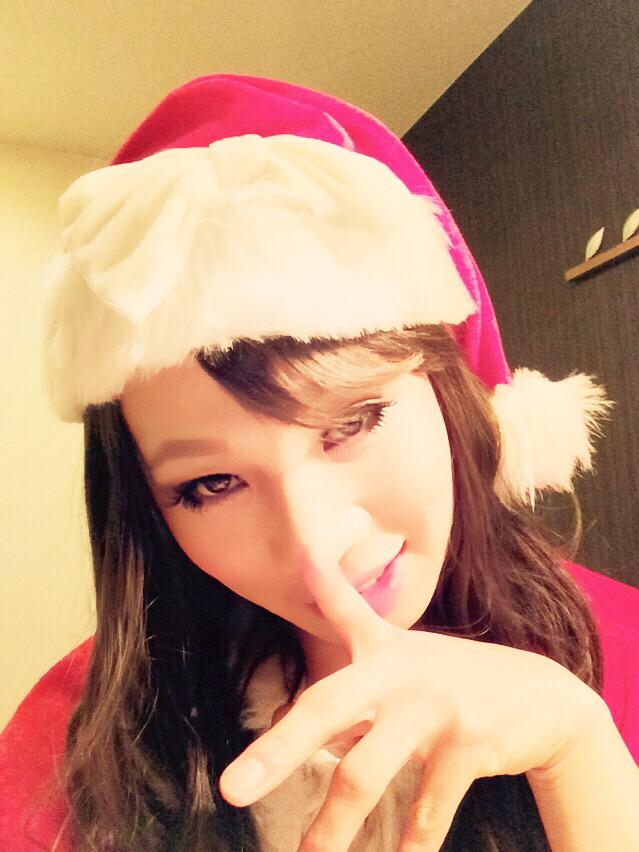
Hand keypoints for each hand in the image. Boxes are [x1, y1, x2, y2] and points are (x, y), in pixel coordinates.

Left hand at [219, 553, 601, 850]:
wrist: (540, 695)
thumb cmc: (450, 671)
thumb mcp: (394, 641)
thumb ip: (343, 609)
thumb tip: (298, 589)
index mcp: (377, 658)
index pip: (317, 688)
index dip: (275, 719)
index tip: (232, 765)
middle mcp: (399, 678)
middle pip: (329, 713)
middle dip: (279, 752)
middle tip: (233, 792)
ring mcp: (436, 709)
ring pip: (369, 771)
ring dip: (335, 824)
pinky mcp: (472, 742)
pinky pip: (430, 807)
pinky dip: (412, 841)